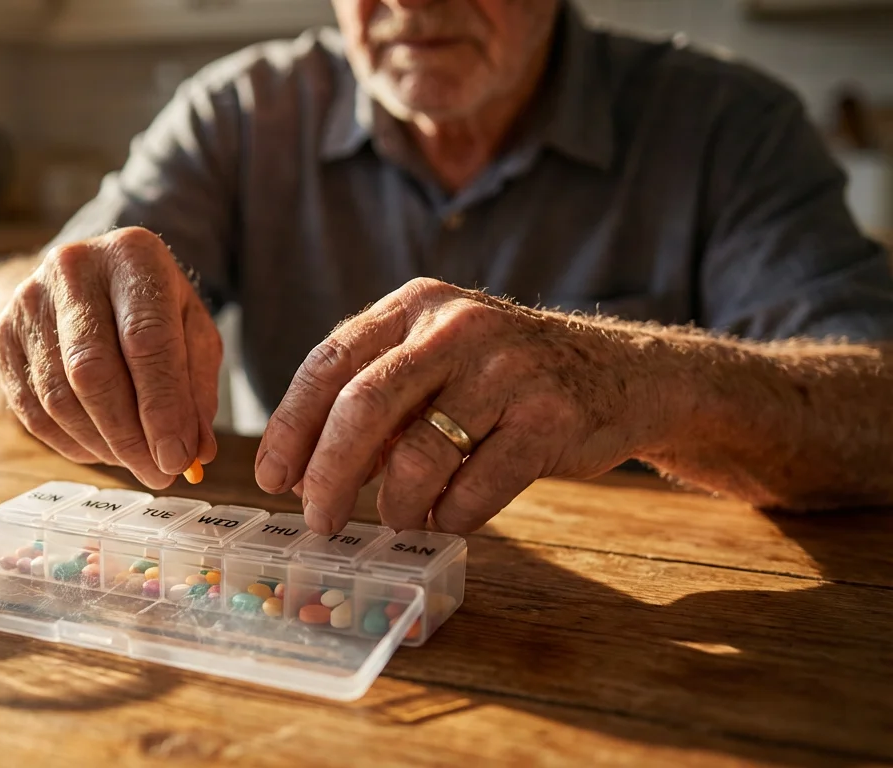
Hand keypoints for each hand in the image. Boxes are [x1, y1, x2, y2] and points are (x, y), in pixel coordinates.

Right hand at [0, 227, 220, 488]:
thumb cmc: (155, 309)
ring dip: (100, 444)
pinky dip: (68, 442)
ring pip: (57, 396)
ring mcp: (28, 300)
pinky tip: (99, 448)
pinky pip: (29, 408)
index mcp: (132, 256)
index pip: (146, 341)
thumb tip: (193, 454)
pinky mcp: (2, 333)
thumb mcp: (194, 334)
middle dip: (128, 436)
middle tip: (158, 473)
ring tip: (134, 461)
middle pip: (92, 371)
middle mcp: (72, 268)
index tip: (178, 458)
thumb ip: (196, 390)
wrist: (101, 275)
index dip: (162, 409)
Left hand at [253, 278, 665, 533]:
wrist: (624, 374)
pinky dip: (448, 518)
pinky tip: (444, 520)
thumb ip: (377, 398)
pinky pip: (475, 489)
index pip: (330, 362)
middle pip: (363, 407)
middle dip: (328, 475)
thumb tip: (305, 471)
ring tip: (394, 520)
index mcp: (416, 304)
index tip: (272, 477)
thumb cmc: (506, 378)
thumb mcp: (438, 360)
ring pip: (419, 456)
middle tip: (318, 519)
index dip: (292, 426)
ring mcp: (507, 370)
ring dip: (394, 505)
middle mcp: (457, 326)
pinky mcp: (550, 419)